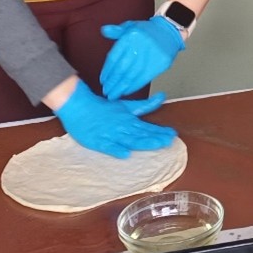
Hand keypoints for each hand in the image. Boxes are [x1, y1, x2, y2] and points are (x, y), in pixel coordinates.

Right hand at [53, 82, 175, 157]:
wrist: (79, 106)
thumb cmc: (103, 107)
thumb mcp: (125, 105)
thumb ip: (144, 105)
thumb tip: (162, 97)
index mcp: (129, 120)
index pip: (147, 127)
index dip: (160, 131)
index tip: (173, 134)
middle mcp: (122, 127)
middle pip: (141, 134)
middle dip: (155, 138)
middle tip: (169, 141)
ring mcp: (110, 135)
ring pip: (128, 140)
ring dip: (143, 143)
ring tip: (156, 145)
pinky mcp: (98, 142)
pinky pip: (108, 147)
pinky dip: (116, 150)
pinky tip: (125, 154)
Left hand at [99, 16, 184, 99]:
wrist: (169, 32)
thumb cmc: (147, 31)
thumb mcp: (130, 26)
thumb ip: (116, 30)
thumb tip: (104, 30)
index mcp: (131, 35)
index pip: (115, 56)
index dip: (107, 70)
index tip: (103, 80)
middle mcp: (140, 45)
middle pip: (122, 68)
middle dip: (113, 82)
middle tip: (106, 91)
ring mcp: (151, 55)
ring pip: (132, 75)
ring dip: (121, 87)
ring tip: (114, 95)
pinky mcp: (160, 63)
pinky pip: (144, 78)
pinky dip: (134, 86)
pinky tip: (127, 91)